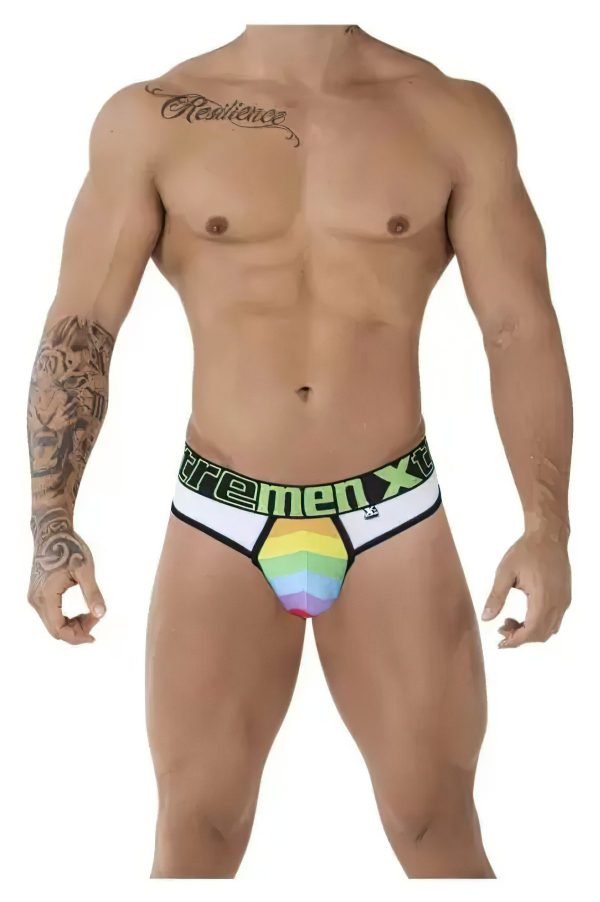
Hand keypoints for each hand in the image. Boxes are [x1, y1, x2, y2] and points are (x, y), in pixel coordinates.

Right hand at [28, 507, 105, 643]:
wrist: (51, 532)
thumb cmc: (69, 547)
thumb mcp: (85, 569)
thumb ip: (92, 593)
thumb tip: (101, 614)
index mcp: (46, 596)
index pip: (59, 630)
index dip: (77, 636)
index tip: (95, 634)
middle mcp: (36, 600)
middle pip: (55, 630)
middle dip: (77, 631)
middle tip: (96, 619)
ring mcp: (35, 597)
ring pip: (52, 625)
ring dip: (72, 625)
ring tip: (91, 615)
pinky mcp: (38, 594)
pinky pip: (50, 616)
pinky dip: (65, 618)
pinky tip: (80, 613)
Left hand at [482, 532, 570, 647]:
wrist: (548, 536)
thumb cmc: (526, 551)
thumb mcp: (505, 572)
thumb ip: (496, 596)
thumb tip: (486, 618)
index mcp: (542, 598)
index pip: (531, 632)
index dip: (515, 641)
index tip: (500, 643)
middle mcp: (557, 603)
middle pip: (541, 635)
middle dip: (520, 637)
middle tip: (501, 628)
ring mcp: (564, 601)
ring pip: (549, 629)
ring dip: (530, 632)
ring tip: (510, 621)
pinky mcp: (565, 597)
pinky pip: (554, 620)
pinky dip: (539, 624)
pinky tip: (524, 615)